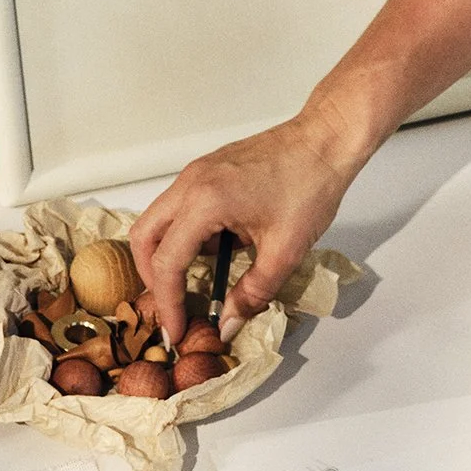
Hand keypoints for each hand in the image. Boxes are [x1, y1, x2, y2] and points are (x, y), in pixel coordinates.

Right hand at [129, 108, 362, 342]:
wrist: (326, 140)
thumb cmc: (310, 186)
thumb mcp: (284, 251)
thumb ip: (252, 293)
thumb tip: (228, 325)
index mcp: (204, 202)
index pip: (167, 262)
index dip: (167, 303)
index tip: (174, 330)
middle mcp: (190, 183)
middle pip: (144, 237)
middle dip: (153, 277)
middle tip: (173, 306)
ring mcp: (196, 173)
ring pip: (159, 219)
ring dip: (168, 254)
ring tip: (194, 284)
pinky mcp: (207, 170)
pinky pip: (179, 207)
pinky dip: (185, 234)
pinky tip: (215, 252)